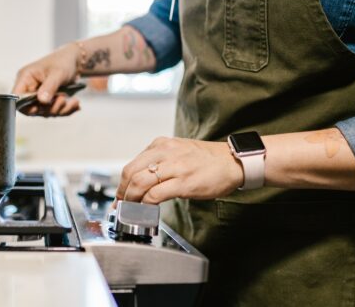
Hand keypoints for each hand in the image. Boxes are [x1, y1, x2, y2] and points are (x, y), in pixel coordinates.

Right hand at [12, 44, 81, 116]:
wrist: (75, 60)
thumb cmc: (63, 61)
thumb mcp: (57, 73)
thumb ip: (49, 87)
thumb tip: (41, 101)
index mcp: (25, 78)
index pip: (16, 97)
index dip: (24, 106)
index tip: (37, 108)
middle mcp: (29, 88)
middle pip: (31, 108)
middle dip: (49, 108)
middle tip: (63, 100)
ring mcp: (39, 96)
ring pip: (44, 112)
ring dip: (60, 109)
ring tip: (74, 101)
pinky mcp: (48, 101)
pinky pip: (54, 111)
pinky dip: (65, 110)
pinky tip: (75, 104)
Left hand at [115, 137, 243, 204]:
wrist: (233, 162)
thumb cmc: (207, 160)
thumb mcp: (178, 152)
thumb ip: (160, 161)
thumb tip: (141, 181)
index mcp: (161, 144)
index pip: (132, 164)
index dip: (123, 183)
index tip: (120, 195)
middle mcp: (165, 152)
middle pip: (131, 172)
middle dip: (122, 192)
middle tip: (121, 205)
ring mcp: (174, 167)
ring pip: (139, 183)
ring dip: (131, 199)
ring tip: (130, 209)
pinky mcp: (183, 182)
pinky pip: (155, 194)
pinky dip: (145, 204)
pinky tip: (146, 210)